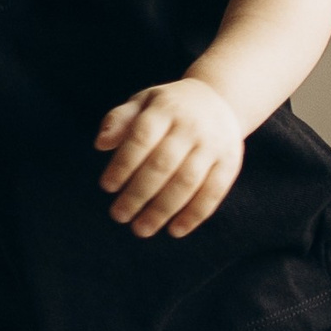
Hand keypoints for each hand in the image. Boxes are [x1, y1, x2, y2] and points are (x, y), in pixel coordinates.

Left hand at [95, 77, 242, 236]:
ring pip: (187, 182)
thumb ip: (119, 120)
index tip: (106, 187)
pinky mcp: (230, 162)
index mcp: (166, 108)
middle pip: (163, 164)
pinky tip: (174, 230)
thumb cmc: (168, 108)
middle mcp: (192, 125)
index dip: (124, 164)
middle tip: (119, 216)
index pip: (142, 137)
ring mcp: (214, 144)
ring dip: (162, 209)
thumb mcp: (142, 103)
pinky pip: (213, 192)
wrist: (218, 99)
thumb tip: (100, 144)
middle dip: (138, 193)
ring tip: (141, 229)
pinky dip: (194, 214)